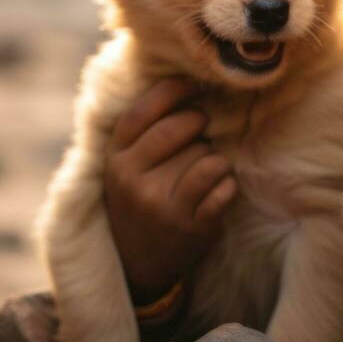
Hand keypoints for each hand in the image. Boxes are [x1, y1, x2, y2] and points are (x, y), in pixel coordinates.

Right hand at [103, 78, 234, 303]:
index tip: (194, 85)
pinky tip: (212, 196)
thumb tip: (187, 77)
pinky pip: (226, 186)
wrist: (137, 263)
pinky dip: (227, 187)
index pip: (145, 111)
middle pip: (185, 126)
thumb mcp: (127, 165)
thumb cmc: (140, 197)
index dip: (174, 91)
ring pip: (211, 156)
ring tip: (200, 175)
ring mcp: (161, 205)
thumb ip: (146, 130)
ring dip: (215, 162)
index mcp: (115, 159)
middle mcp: (132, 180)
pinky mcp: (190, 226)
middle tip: (197, 138)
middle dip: (199, 126)